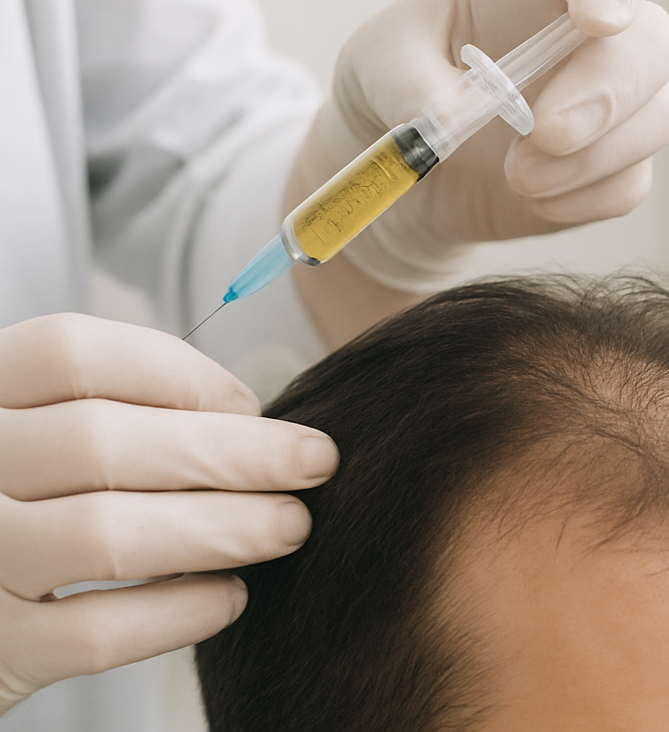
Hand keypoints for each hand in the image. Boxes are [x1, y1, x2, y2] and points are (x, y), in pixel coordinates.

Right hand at [0, 314, 338, 712]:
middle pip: (101, 441)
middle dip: (232, 452)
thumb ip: (130, 418)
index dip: (179, 373)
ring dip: (221, 527)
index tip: (253, 404)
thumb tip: (260, 429)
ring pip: (103, 533)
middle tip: (315, 461)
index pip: (72, 355)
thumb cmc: (34, 508)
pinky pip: (95, 631)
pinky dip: (179, 611)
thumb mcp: (51, 440)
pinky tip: (230, 597)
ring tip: (290, 526)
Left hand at [287, 0, 668, 345]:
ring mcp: (613, 101)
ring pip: (657, 116)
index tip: (596, 21)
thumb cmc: (395, 84)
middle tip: (543, 133)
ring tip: (515, 176)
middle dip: (610, 90)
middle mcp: (590, 34)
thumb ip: (404, 83)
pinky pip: (630, 183)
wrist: (408, 172)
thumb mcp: (373, 67)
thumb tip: (443, 120)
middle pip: (654, 40)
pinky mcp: (613, 165)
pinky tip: (531, 198)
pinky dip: (582, 198)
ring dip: (591, 156)